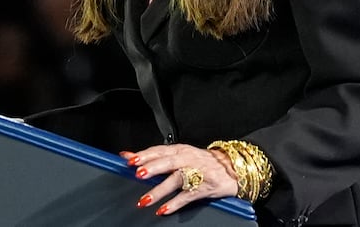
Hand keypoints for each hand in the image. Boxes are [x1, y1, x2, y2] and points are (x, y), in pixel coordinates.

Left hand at [122, 143, 239, 215]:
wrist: (231, 169)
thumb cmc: (201, 161)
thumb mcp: (180, 154)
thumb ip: (155, 156)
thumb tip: (128, 155)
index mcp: (180, 150)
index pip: (160, 150)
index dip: (145, 155)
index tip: (130, 159)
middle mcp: (187, 159)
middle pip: (169, 162)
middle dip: (153, 167)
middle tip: (139, 174)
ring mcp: (196, 173)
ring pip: (176, 180)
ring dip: (160, 190)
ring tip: (145, 199)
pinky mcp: (203, 188)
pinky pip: (187, 197)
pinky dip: (175, 203)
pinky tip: (163, 209)